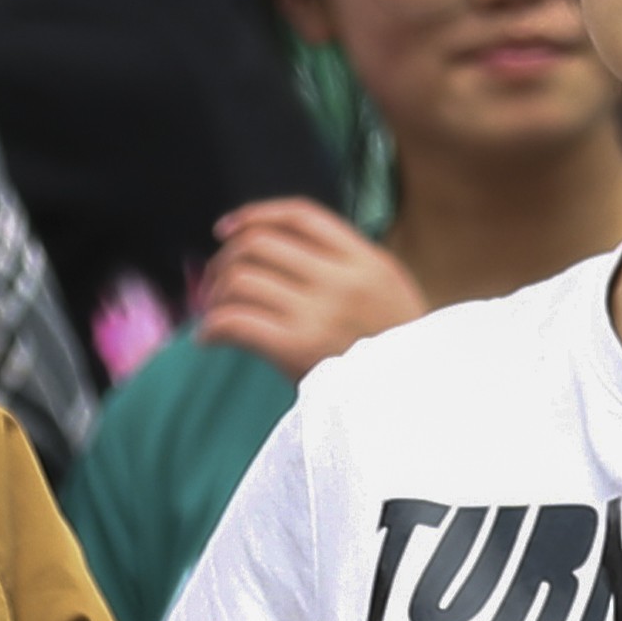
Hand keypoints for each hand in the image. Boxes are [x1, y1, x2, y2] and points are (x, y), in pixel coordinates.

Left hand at [196, 200, 424, 380]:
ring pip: (241, 278)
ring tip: (213, 314)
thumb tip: (273, 252)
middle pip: (259, 243)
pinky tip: (208, 339)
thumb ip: (347, 268)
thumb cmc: (394, 358)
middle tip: (213, 285)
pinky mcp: (298, 348)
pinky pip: (235, 321)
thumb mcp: (389, 295)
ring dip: (214, 295)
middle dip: (224, 260)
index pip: (300, 216)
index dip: (254, 215)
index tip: (225, 229)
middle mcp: (343, 280)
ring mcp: (321, 313)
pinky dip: (211, 327)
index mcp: (368, 261)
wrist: (414, 405)